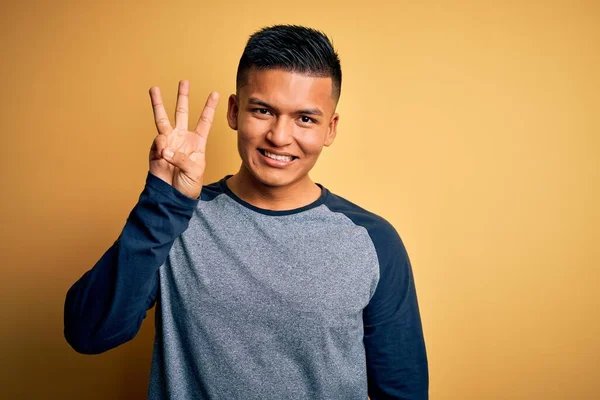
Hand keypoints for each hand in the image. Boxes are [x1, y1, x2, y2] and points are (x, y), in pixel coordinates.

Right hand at [148, 80, 218, 198]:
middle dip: (183, 97)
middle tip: (184, 81)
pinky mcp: (156, 149)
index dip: (209, 107)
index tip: (216, 93)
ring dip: (158, 104)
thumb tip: (165, 148)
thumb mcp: (193, 170)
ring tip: (154, 89)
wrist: (173, 196)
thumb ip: (181, 158)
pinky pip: (158, 142)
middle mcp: (182, 138)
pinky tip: (163, 155)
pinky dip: (161, 147)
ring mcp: (168, 142)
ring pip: (162, 118)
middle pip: (182, 113)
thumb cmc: (188, 184)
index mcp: (197, 142)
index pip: (205, 121)